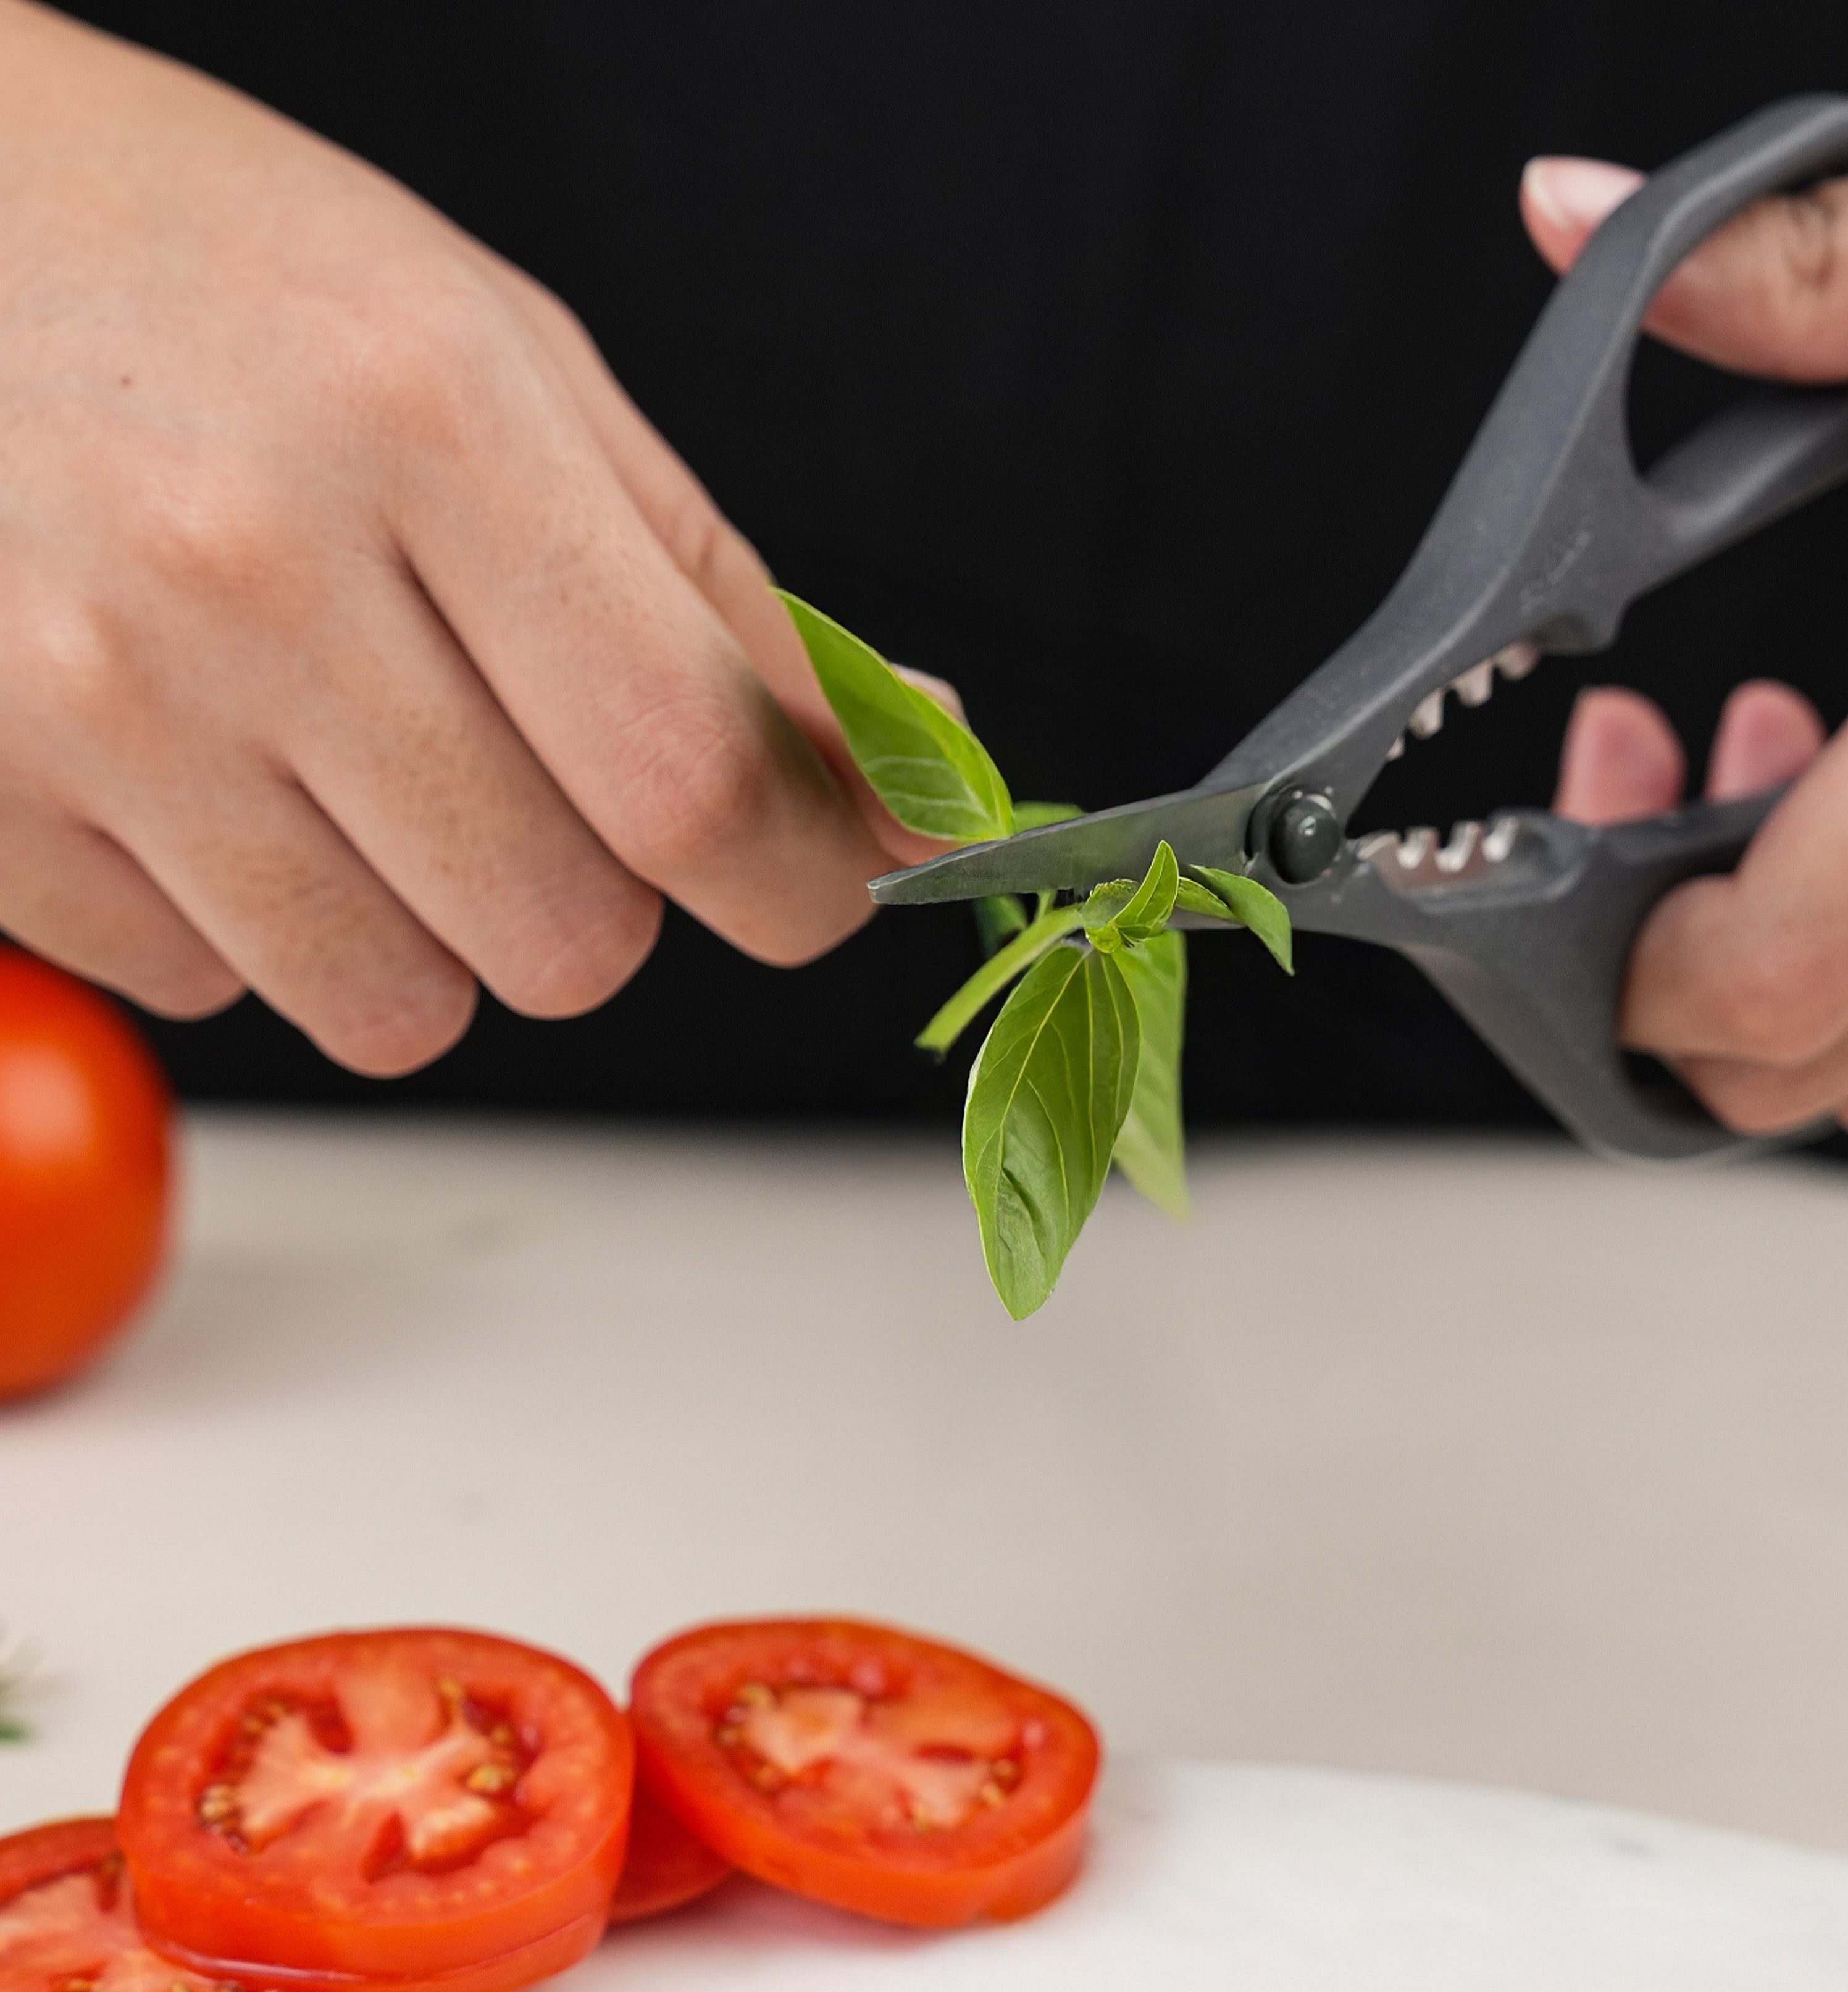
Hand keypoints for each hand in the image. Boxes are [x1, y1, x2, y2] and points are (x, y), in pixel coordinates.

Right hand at [0, 3, 931, 1073]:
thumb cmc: (232, 289)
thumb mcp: (511, 373)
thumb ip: (726, 606)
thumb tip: (920, 780)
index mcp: (424, 417)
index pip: (696, 776)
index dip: (803, 878)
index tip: (818, 881)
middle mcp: (248, 567)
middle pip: (569, 941)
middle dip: (592, 891)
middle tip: (509, 751)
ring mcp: (91, 700)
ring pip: (404, 1010)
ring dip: (429, 925)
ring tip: (343, 748)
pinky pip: (227, 996)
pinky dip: (254, 919)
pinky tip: (202, 757)